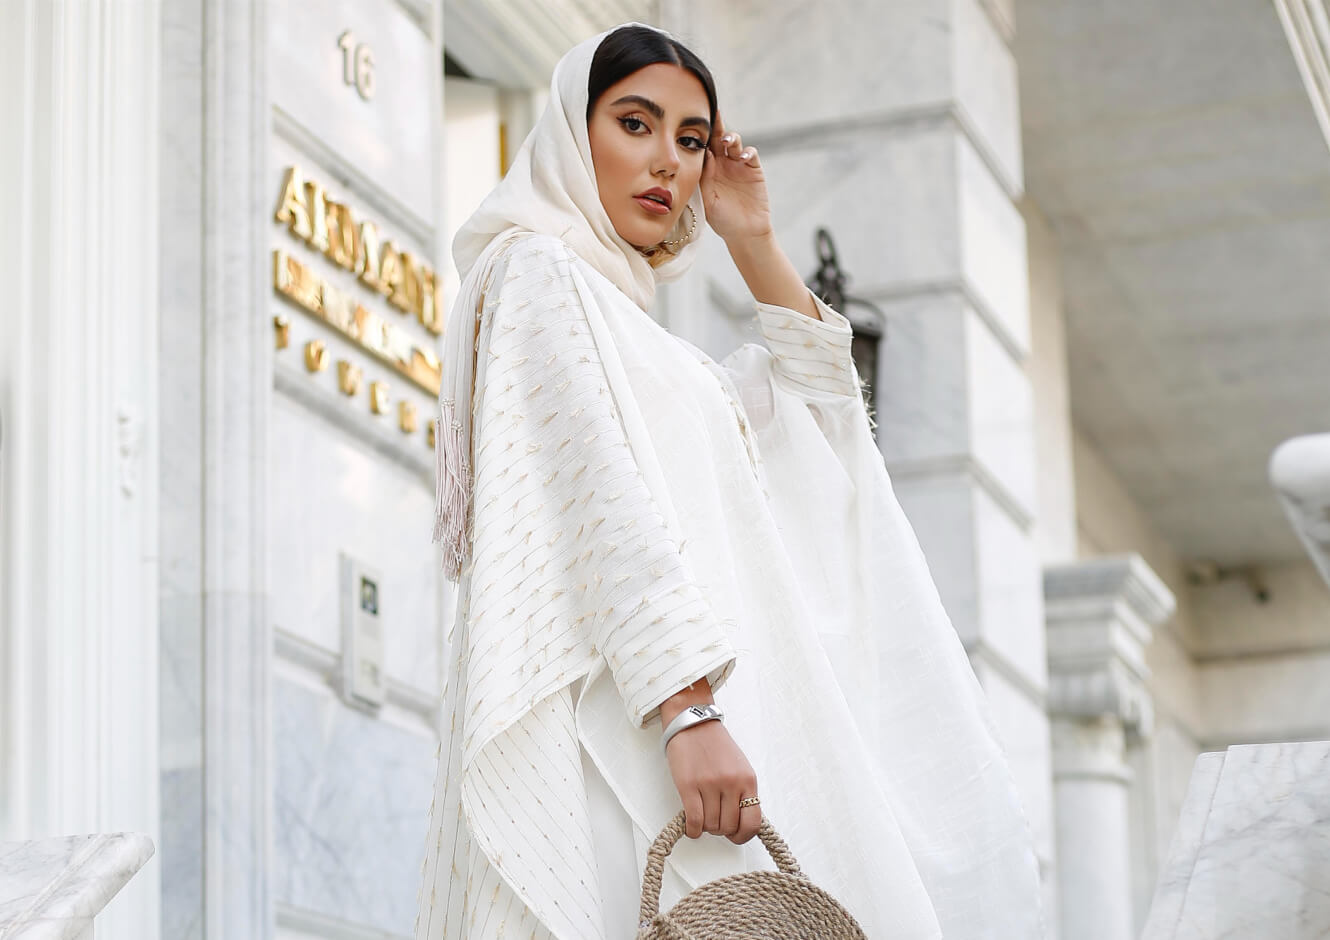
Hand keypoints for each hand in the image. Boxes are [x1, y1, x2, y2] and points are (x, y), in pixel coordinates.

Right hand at [663, 714, 761, 843]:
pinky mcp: (688, 785)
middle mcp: (731, 783)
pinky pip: (694, 820)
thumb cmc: (715, 745)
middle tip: (715, 822)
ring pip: (711, 826)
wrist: (693, 724)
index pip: (753, 822)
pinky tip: (692, 826)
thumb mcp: (740, 767)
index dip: (743, 835)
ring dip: (706, 828)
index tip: (736, 835)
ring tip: (702, 817)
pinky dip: (693, 830)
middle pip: (729, 826)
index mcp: (747, 779)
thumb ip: (743, 792)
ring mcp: (710, 784)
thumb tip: (741, 821)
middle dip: (721, 830)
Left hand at [700, 114, 772, 244]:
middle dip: (715, 126)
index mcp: (708, 170)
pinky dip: (747, 152)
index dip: (698, 135)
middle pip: (718, 139)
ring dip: (731, 137)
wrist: (744, 232)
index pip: (701, 147)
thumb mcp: (708, 200)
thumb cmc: (722, 220)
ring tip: (727, 140)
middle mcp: (722, 163)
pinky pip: (750, 154)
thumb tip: (702, 154)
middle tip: (712, 113)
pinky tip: (742, 156)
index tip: (691, 122)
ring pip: (734, 142)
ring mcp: (738, 165)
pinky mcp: (753, 169)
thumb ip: (704, 178)